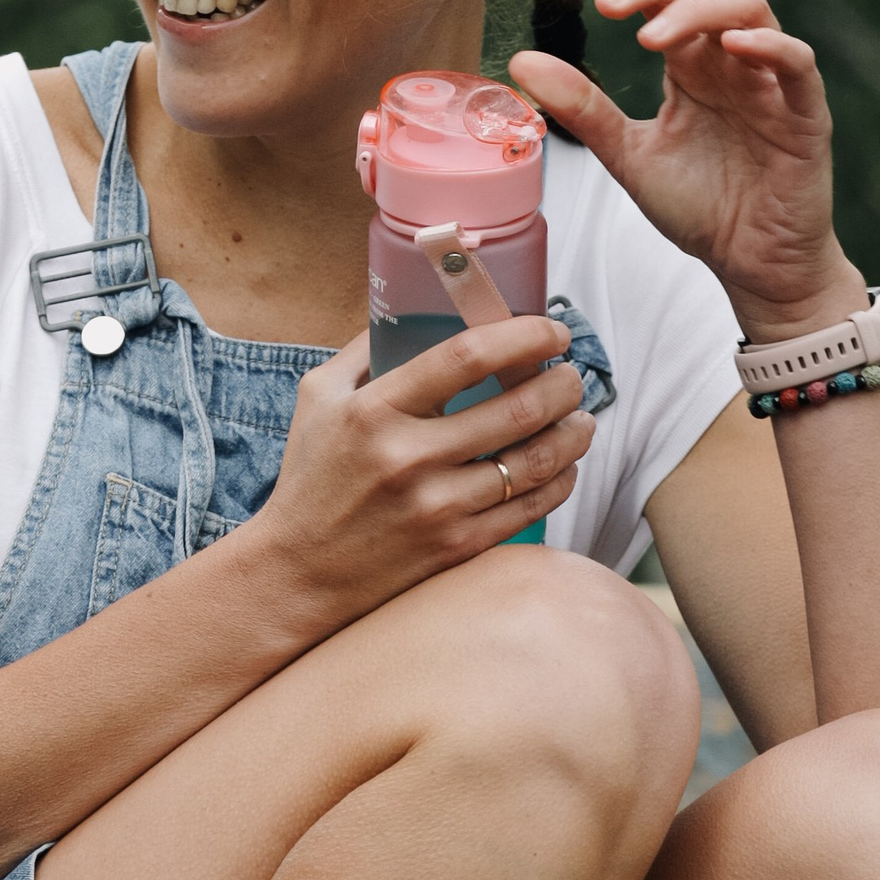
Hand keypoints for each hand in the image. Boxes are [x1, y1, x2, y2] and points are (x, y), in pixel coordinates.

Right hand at [243, 316, 593, 635]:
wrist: (298, 572)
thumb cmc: (310, 477)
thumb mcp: (317, 398)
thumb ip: (364, 349)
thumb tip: (417, 307)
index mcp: (374, 411)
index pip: (466, 357)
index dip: (523, 336)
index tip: (550, 331)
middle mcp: (408, 458)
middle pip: (516, 409)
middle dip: (563, 386)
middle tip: (572, 377)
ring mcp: (436, 507)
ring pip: (534, 462)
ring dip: (574, 433)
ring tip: (582, 419)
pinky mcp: (456, 547)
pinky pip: (529, 508)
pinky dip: (559, 481)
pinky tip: (563, 466)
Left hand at [511, 0, 865, 341]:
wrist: (749, 264)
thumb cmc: (701, 207)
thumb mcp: (627, 154)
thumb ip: (583, 108)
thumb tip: (522, 61)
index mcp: (692, 65)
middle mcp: (731, 62)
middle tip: (606, 4)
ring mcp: (770, 83)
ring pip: (750, 10)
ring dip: (697, 9)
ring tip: (649, 36)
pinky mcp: (804, 115)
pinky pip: (798, 63)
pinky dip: (769, 45)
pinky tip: (731, 46)